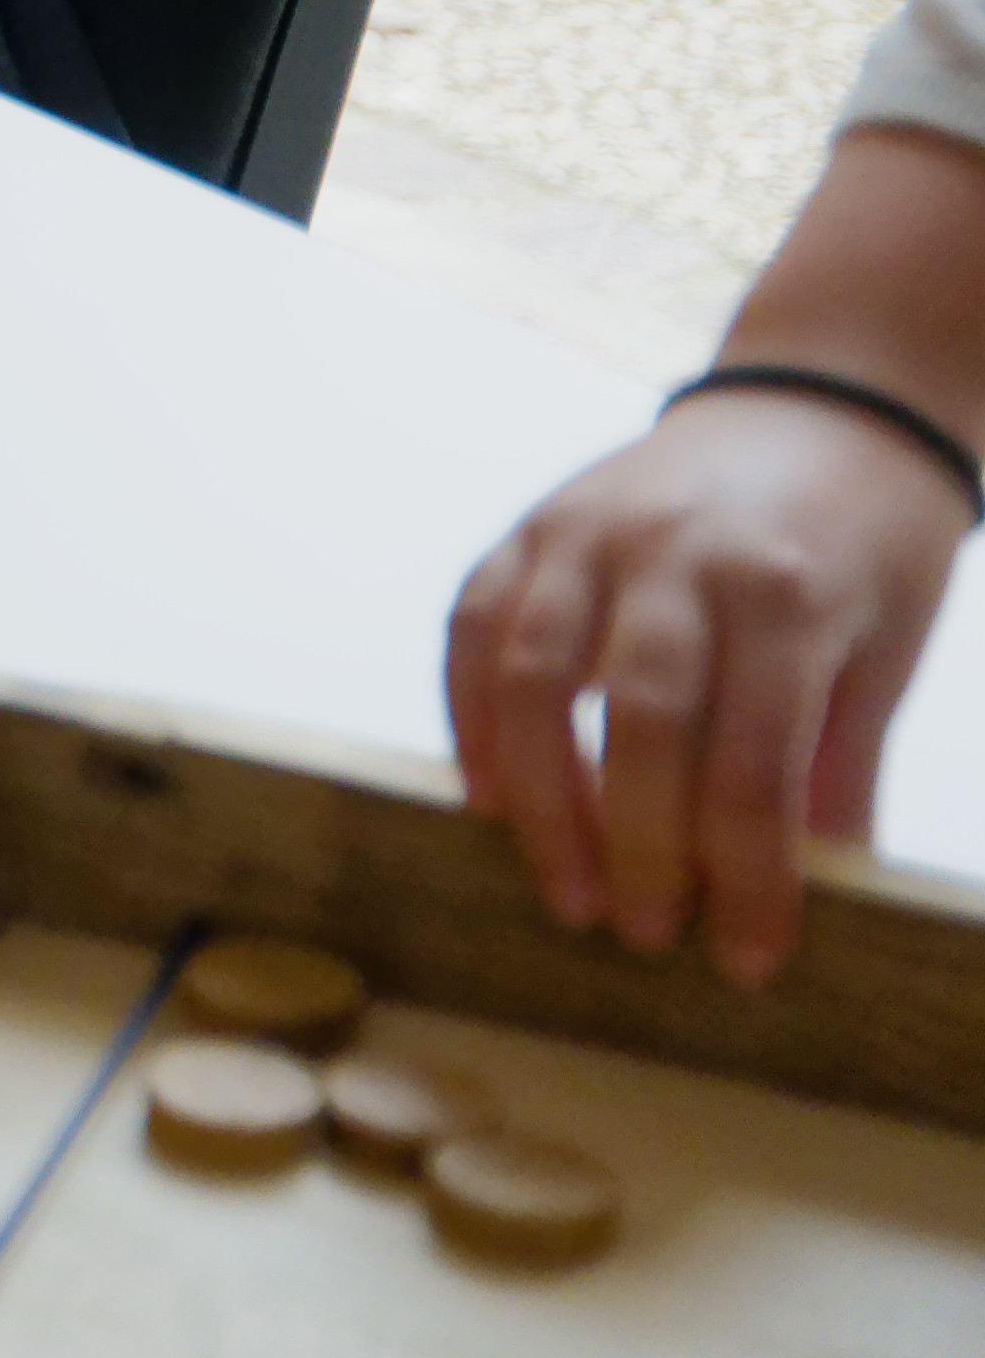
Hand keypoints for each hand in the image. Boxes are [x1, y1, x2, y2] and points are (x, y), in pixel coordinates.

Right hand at [451, 386, 970, 984]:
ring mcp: (591, 532)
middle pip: (640, 724)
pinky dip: (470, 715)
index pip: (756, 764)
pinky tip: (487, 793)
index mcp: (787, 595)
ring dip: (539, 797)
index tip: (744, 960)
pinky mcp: (534, 523)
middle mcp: (679, 557)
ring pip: (534, 676)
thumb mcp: (888, 649)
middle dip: (634, 844)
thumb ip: (837, 765)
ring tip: (559, 888)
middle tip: (640, 933)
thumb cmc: (869, 536)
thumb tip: (812, 893)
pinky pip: (475, 626)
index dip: (747, 876)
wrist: (823, 397)